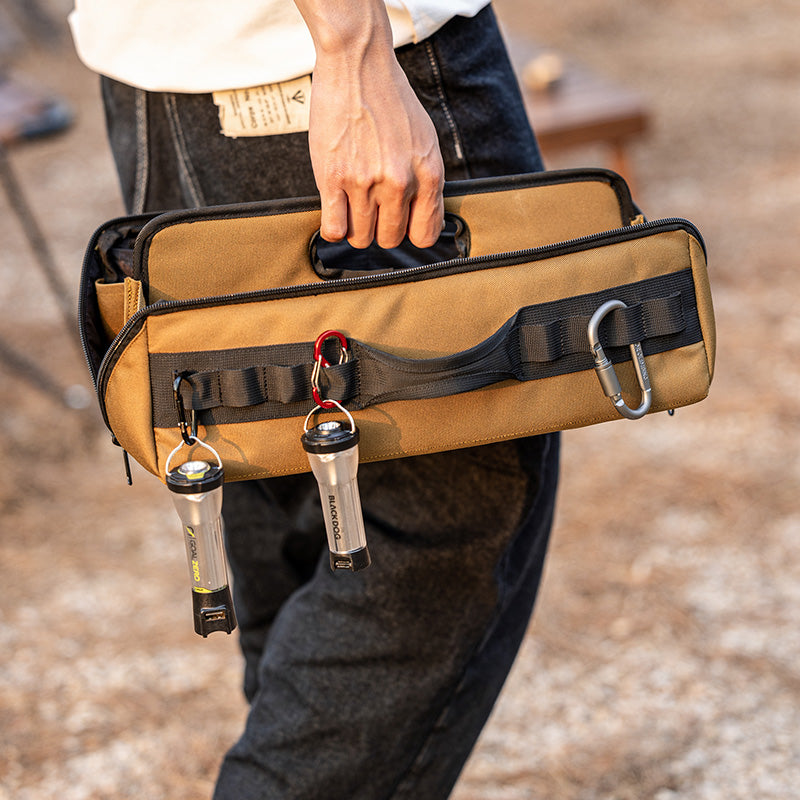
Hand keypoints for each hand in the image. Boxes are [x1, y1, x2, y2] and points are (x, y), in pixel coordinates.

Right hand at [295, 1, 444, 248]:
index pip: (425, 235)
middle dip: (380, 228)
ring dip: (355, 227)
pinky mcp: (333, 178)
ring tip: (352, 204)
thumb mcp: (424, 142)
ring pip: (361, 237)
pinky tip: (335, 211)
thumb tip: (424, 222)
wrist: (358, 64)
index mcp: (428, 174)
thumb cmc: (391, 101)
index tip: (400, 223)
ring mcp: (365, 182)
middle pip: (390, 239)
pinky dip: (334, 228)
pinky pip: (334, 229)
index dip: (411, 233)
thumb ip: (427, 183)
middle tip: (371, 208)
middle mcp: (399, 182)